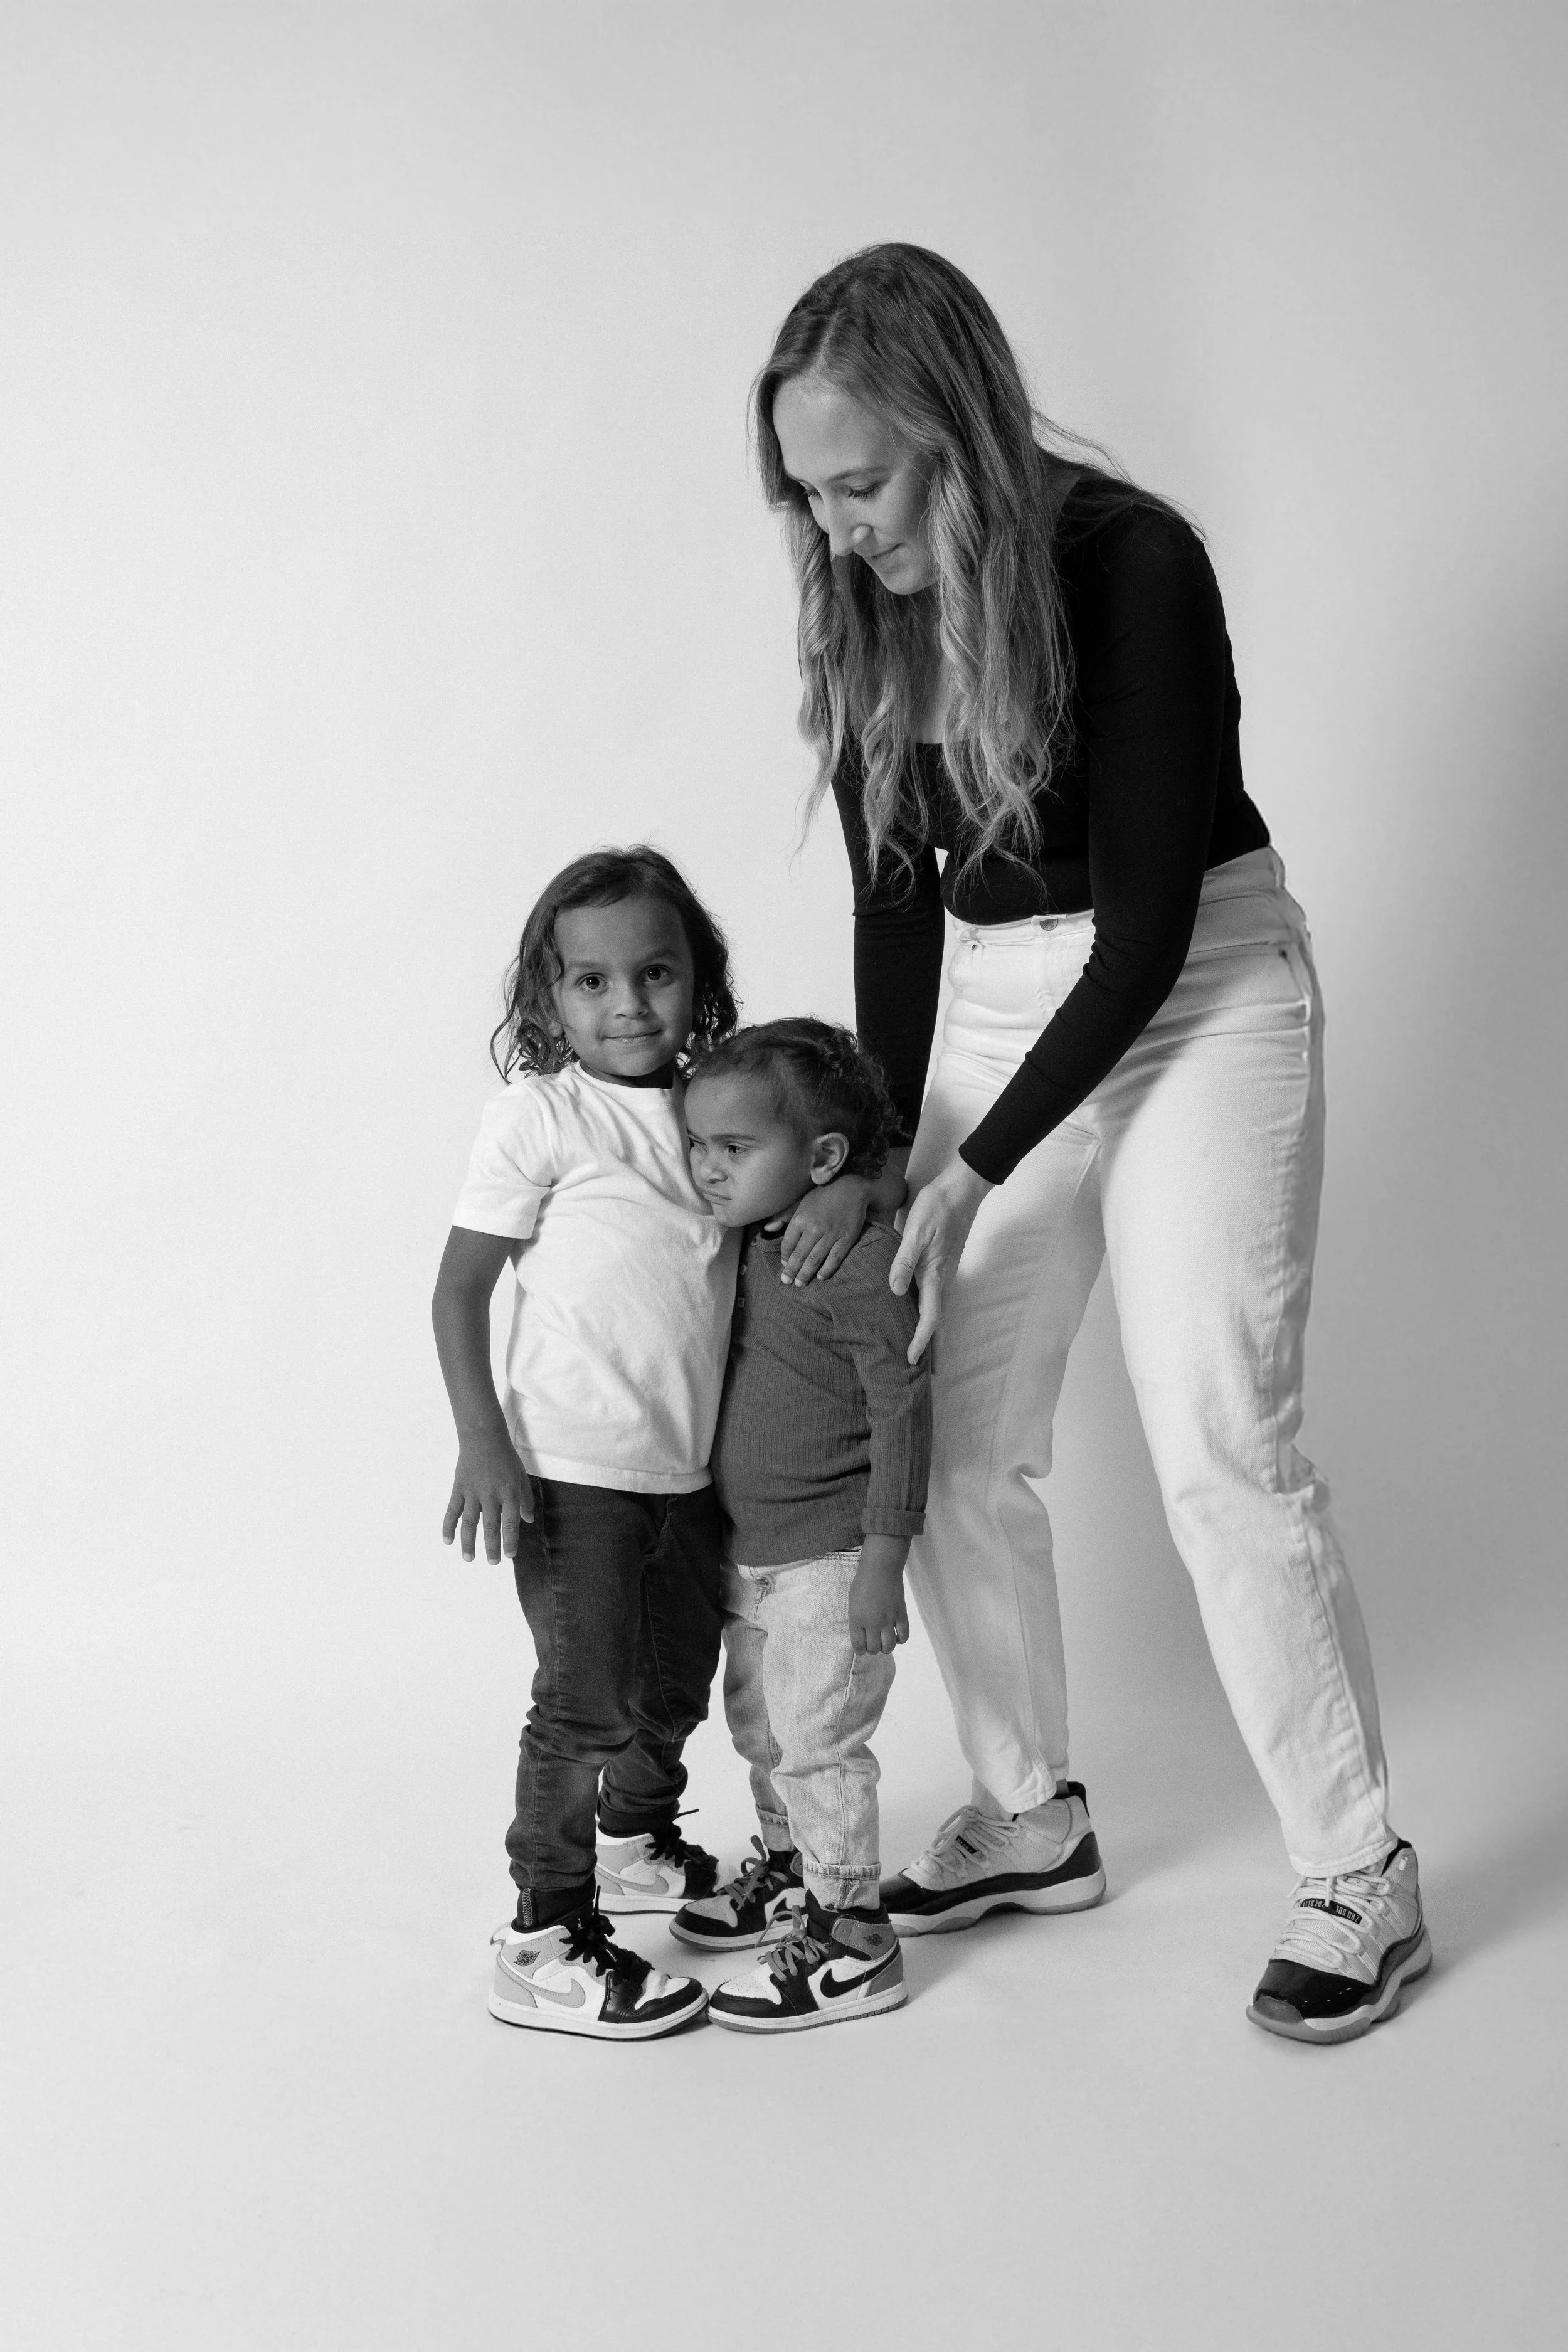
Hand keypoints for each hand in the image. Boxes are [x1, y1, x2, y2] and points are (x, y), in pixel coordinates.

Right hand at [442, 1426, 532, 1560]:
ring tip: (469, 1558)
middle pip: (491, 1526)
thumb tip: (528, 1521)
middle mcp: (491, 1495)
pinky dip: (448, 1526)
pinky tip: (448, 1541)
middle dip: (492, 1547)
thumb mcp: (521, 1476)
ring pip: (469, 1523)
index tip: (509, 1555)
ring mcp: (473, 1492)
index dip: (510, 1541)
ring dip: (469, 1543)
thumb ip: (526, 1499)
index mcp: (509, 1492)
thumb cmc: (506, 1457)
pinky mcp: (459, 1488)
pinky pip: (452, 1511)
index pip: (510, 1523)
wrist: (483, 1436)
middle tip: (492, 1563)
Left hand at [778, 1171, 871, 1284]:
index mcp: (800, 1219)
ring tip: (800, 1284)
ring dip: (806, 1274)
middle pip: (799, 1255)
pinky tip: (821, 1277)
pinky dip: (827, 1270)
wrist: (851, 1188)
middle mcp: (814, 1228)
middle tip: (787, 1281)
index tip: (784, 1265)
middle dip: (792, 1271)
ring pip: (815, 1260)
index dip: (785, 1257)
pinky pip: (834, 1258)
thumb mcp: (800, 1202)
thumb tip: (767, 1229)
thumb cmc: (823, 1195)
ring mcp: (830, 1235)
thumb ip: (783, 1216)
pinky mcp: (846, 1239)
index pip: (788, 1244)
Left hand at [848, 1539, 910, 1656]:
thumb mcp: (852, 1603)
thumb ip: (856, 1620)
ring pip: (889, 1647)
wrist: (880, 1568)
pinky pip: (904, 1635)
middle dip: (873, 1649)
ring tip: (884, 1641)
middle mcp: (872, 1622)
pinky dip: (900, 1640)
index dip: (860, 1650)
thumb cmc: (863, 1583)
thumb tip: (862, 1635)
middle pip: (874, 1649)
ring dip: (886, 1648)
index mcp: (856, 1619)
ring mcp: (888, 1619)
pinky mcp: (901, 1614)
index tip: (862, 1648)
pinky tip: (896, 1636)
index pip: (858, 1646)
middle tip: (873, 1642)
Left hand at [889, 1157, 992, 1363]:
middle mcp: (943, 1279)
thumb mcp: (916, 1232)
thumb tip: (895, 1290)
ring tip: (926, 1355)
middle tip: (928, 1374)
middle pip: (937, 1321)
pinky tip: (922, 1316)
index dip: (921, 1340)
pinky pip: (936, 1298)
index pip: (929, 1317)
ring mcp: (944, 1273)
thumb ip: (903, 1261)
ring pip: (937, 1311)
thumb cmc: (937, 1207)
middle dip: (932, 1347)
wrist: (961, 1189)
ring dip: (932, 1333)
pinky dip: (930, 1314)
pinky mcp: (941, 1265)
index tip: (913, 1360)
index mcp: (936, 1275)